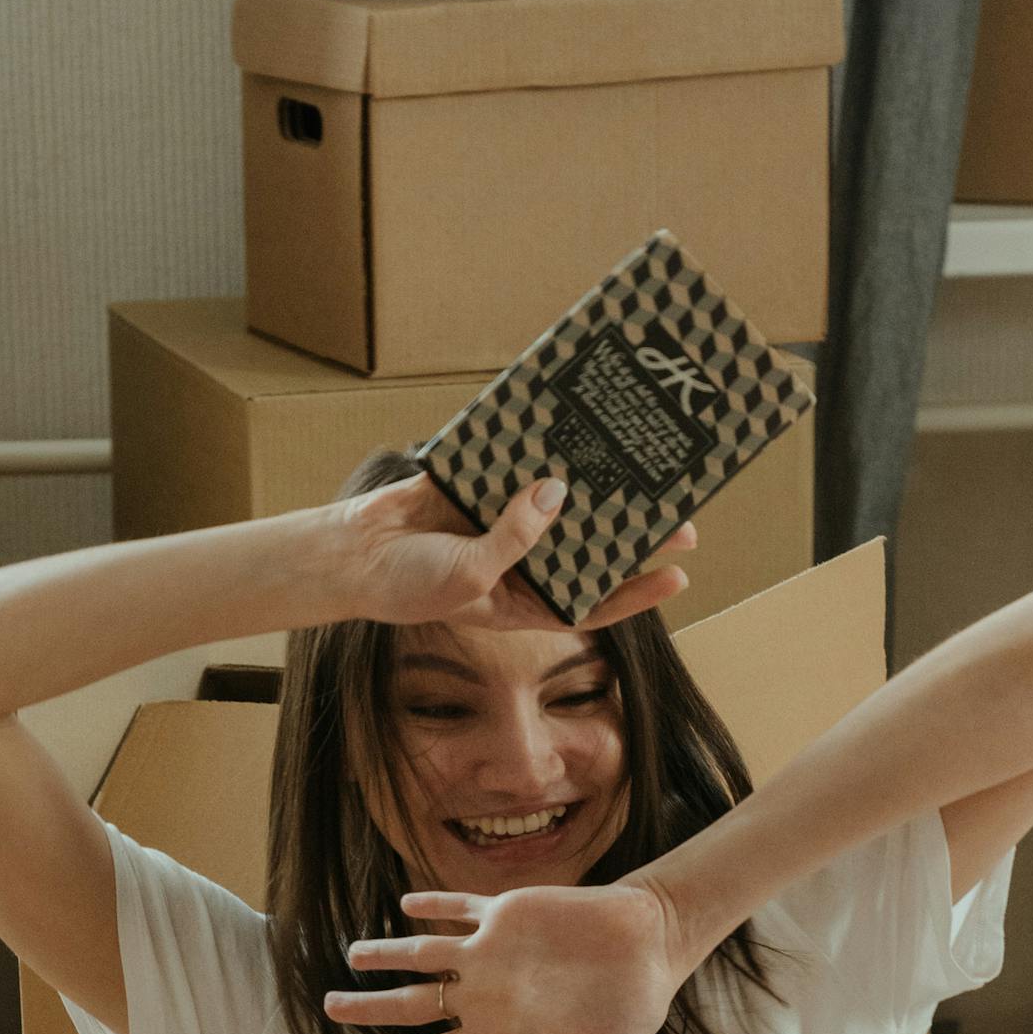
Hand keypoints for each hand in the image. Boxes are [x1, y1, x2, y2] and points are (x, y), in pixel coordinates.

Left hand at [323, 876, 692, 1033]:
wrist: (650, 946)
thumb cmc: (626, 1009)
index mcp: (499, 1033)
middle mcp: (486, 994)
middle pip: (413, 1004)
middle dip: (369, 1006)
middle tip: (329, 1006)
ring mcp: (492, 953)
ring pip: (424, 954)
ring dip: (386, 953)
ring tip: (351, 952)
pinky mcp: (507, 915)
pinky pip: (459, 908)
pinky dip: (433, 905)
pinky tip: (404, 903)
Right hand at [329, 473, 693, 633]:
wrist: (353, 553)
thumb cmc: (409, 585)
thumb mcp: (471, 575)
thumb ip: (516, 538)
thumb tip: (557, 490)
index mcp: (525, 600)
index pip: (592, 602)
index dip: (636, 591)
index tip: (677, 574)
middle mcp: (523, 561)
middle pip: (588, 548)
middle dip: (631, 535)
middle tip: (679, 519)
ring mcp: (504, 521)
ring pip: (562, 503)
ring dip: (596, 489)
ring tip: (639, 470)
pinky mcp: (482, 485)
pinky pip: (519, 465)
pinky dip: (541, 448)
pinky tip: (574, 431)